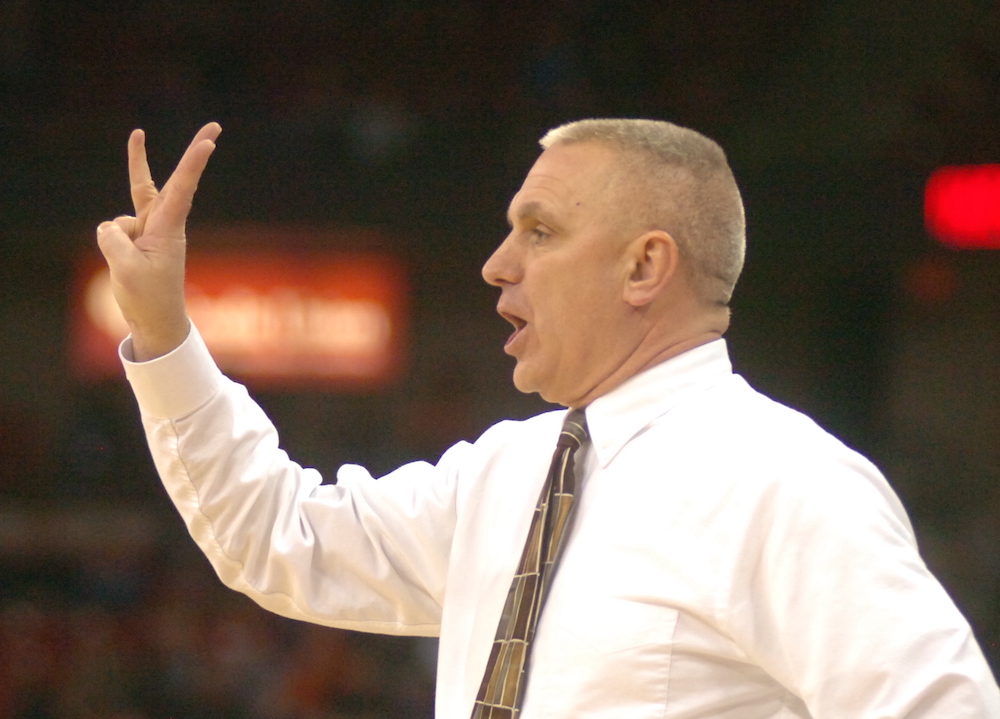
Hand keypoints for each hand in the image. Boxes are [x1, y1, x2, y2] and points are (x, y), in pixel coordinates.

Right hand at [96, 122, 221, 360]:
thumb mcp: (127, 268)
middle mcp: (162, 222)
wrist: (154, 319)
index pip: (182, 188)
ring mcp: (148, 229)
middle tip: (215, 125)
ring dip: (117, 241)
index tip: (210, 140)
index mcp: (169, 228)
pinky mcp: (134, 237)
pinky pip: (111, 231)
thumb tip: (111, 225)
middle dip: (190, 152)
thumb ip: (113, 239)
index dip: (193, 162)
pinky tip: (123, 264)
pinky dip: (110, 245)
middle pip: (167, 181)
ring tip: (133, 268)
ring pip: (120, 219)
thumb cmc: (149, 297)